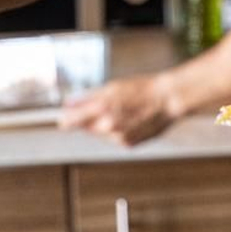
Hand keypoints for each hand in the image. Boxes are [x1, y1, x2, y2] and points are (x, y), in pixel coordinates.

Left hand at [58, 75, 177, 145]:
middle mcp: (108, 126)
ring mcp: (118, 137)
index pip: (72, 121)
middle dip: (90, 119)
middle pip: (87, 128)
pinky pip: (115, 138)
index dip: (66, 119)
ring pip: (102, 133)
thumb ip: (88, 97)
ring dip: (106, 125)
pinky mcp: (128, 144)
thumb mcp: (112, 87)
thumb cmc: (143, 89)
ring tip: (125, 111)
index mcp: (102, 108)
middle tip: (106, 107)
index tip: (62, 119)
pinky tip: (131, 120)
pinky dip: (119, 131)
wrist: (168, 100)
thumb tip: (69, 103)